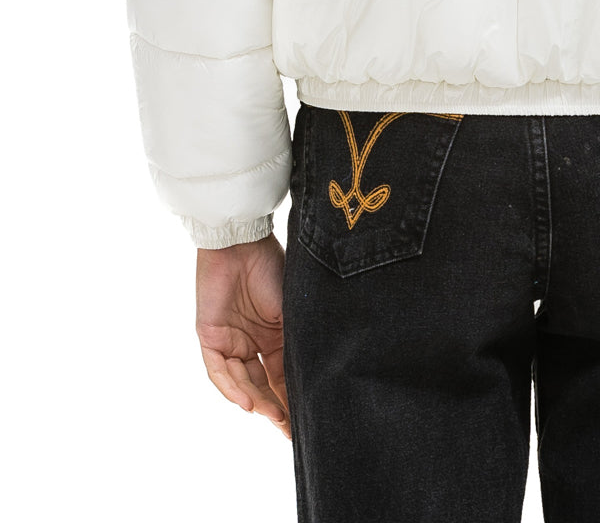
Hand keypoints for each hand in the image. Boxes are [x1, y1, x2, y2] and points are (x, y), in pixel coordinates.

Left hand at [195, 233, 291, 439]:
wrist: (243, 241)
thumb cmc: (273, 267)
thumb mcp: (292, 310)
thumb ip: (298, 341)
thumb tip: (318, 372)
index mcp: (274, 336)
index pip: (283, 376)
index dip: (293, 399)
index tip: (305, 425)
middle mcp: (252, 343)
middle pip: (263, 385)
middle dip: (276, 409)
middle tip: (290, 430)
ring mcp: (230, 341)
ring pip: (241, 383)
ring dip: (257, 402)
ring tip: (274, 417)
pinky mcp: (210, 336)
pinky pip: (220, 371)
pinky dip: (233, 388)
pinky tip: (249, 402)